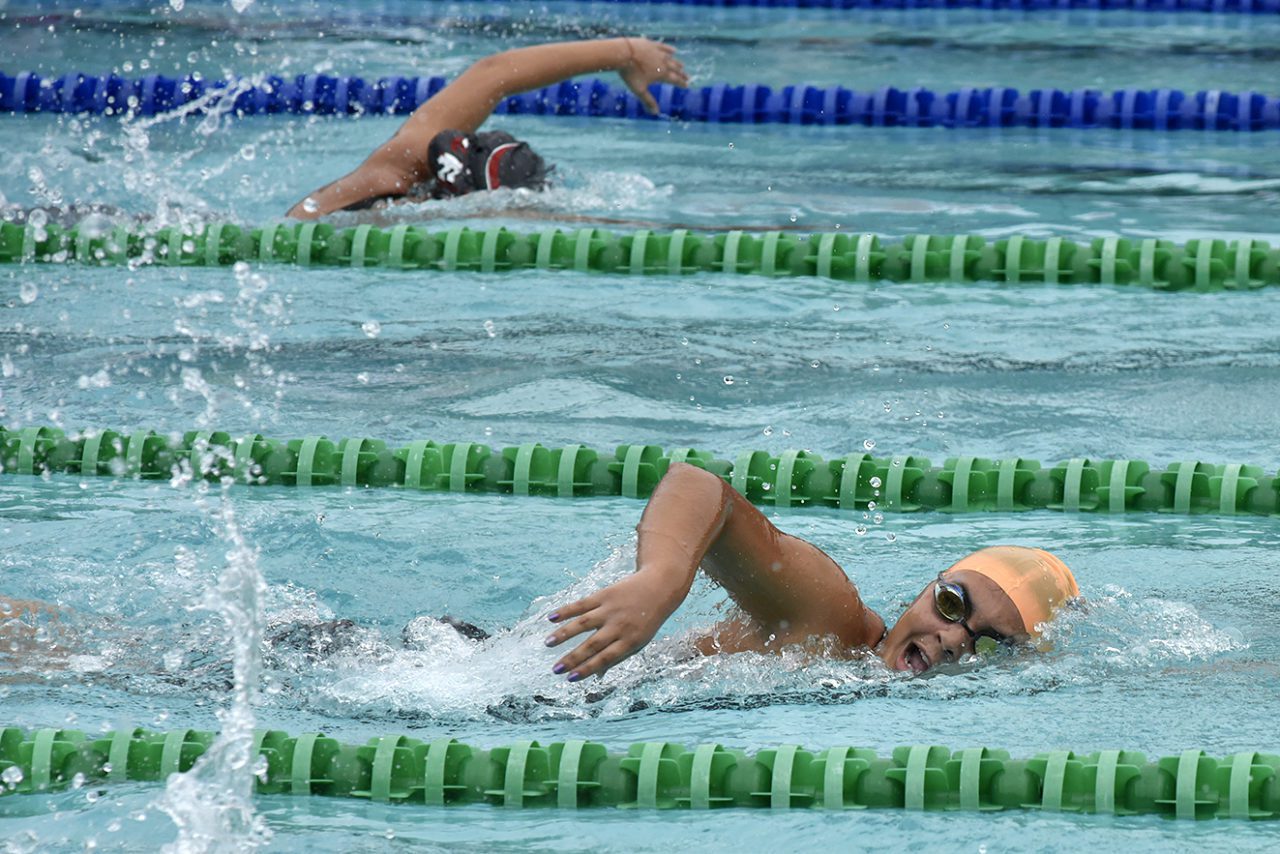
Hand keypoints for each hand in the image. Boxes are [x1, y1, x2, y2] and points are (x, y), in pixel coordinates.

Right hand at [543, 571, 677, 679]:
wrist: (659, 587)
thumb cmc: (647, 620)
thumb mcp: (639, 641)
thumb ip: (618, 657)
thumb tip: (597, 676)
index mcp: (630, 641)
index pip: (605, 658)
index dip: (587, 669)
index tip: (570, 678)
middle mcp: (619, 626)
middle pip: (592, 644)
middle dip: (573, 658)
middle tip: (555, 669)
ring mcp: (611, 610)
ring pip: (583, 623)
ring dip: (564, 634)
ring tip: (548, 643)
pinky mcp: (604, 595)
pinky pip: (582, 604)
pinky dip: (566, 610)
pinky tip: (551, 618)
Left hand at [618, 38, 689, 114]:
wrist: (623, 53)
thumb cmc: (631, 74)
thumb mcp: (639, 90)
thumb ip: (648, 101)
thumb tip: (655, 113)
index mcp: (662, 74)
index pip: (675, 80)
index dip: (681, 83)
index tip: (686, 86)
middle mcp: (663, 63)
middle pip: (675, 69)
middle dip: (681, 74)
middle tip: (687, 77)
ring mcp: (658, 52)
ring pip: (671, 58)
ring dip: (677, 63)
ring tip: (682, 65)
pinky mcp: (652, 44)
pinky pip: (664, 47)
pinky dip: (669, 49)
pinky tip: (673, 50)